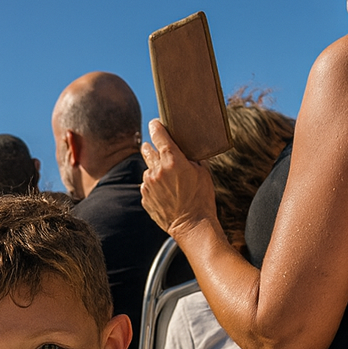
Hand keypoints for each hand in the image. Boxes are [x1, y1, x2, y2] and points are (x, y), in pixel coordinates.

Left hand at [140, 119, 219, 239]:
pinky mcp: (144, 197)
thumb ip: (191, 157)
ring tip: (168, 179)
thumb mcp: (203, 172)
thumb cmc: (201, 197)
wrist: (191, 225)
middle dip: (151, 147)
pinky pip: (146, 185)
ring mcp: (148, 185)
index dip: (156, 126)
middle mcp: (156, 170)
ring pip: (147, 169)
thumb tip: (187, 149)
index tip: (155, 123)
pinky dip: (153, 185)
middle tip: (157, 149)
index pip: (158, 135)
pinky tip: (165, 192)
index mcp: (172, 160)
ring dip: (154, 170)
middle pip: (147, 149)